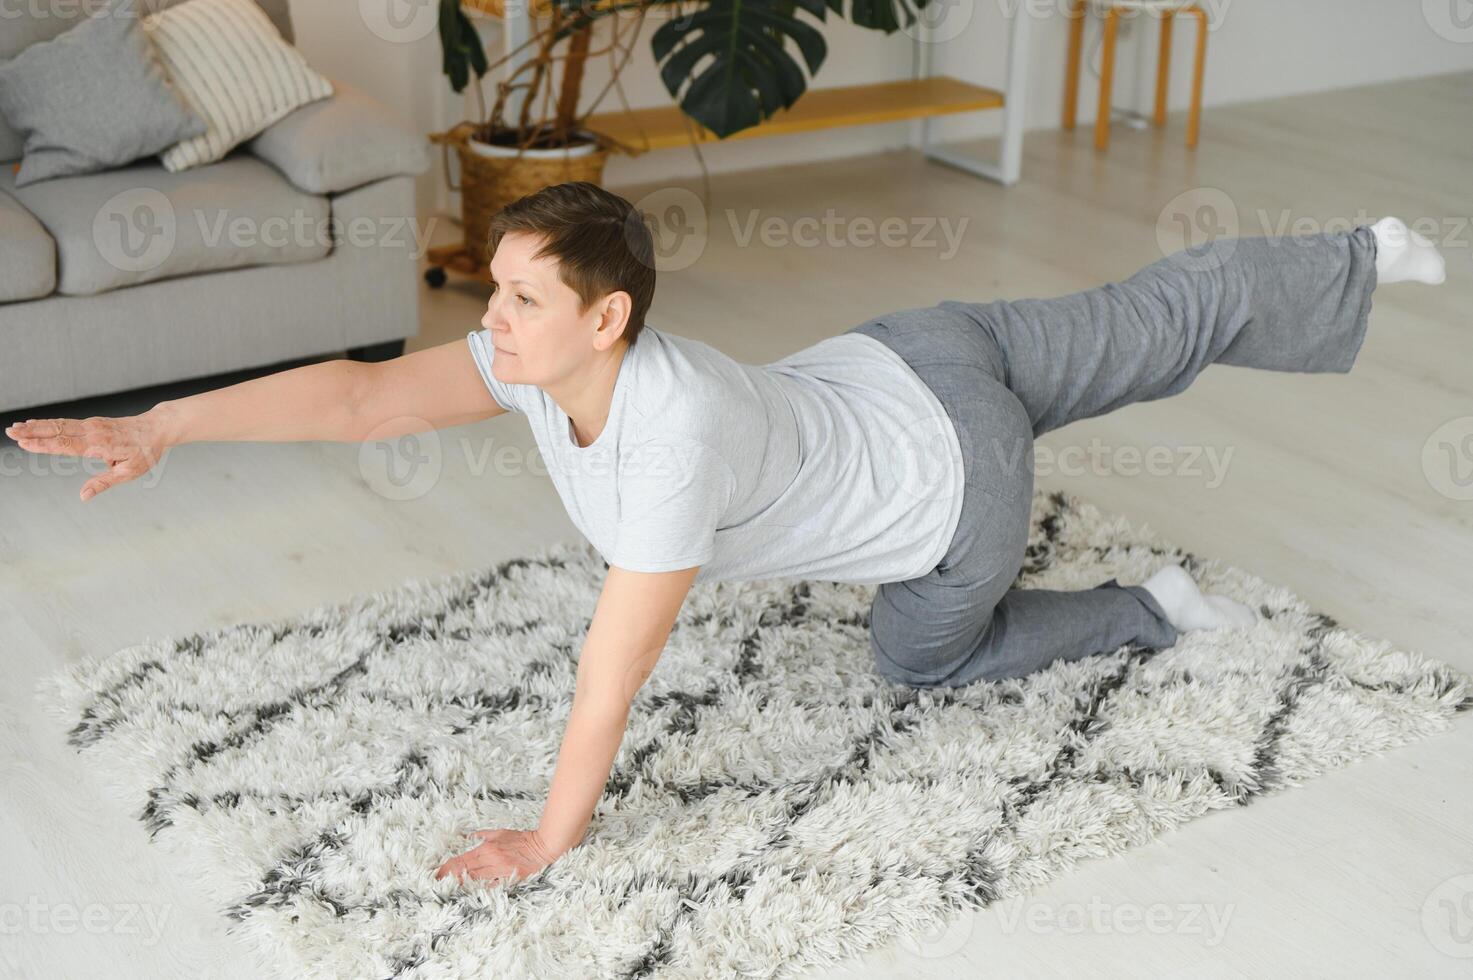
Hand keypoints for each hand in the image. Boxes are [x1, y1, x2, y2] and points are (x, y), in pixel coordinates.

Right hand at [6, 413, 169, 501]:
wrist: (157, 428)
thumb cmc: (145, 452)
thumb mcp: (130, 472)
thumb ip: (104, 483)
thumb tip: (83, 496)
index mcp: (100, 445)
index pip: (66, 445)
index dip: (44, 444)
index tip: (24, 443)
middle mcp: (93, 432)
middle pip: (58, 431)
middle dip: (33, 432)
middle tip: (10, 431)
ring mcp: (92, 425)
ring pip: (60, 424)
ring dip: (37, 426)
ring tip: (16, 427)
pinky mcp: (92, 423)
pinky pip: (67, 422)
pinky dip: (49, 423)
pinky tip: (35, 423)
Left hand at [434, 828, 559, 885]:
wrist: (545, 847)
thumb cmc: (524, 839)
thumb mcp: (501, 833)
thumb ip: (483, 835)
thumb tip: (469, 836)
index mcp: (487, 849)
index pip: (461, 861)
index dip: (446, 870)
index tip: (436, 876)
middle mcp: (491, 861)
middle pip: (464, 873)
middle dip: (449, 880)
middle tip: (437, 887)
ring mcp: (501, 872)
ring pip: (476, 883)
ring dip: (462, 887)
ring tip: (448, 892)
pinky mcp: (510, 881)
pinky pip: (492, 889)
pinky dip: (481, 892)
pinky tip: (471, 896)